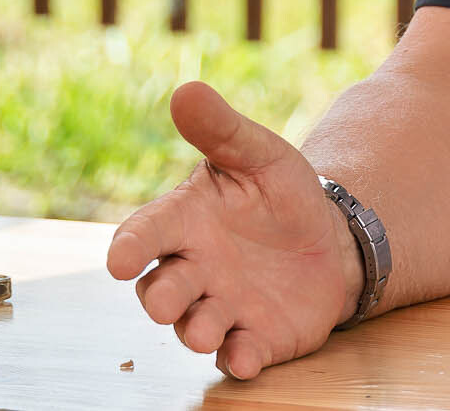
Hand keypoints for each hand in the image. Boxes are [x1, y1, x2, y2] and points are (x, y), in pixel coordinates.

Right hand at [107, 82, 363, 379]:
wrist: (329, 238)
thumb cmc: (279, 193)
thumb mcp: (258, 154)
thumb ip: (222, 129)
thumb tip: (187, 90)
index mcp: (185, 223)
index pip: (145, 235)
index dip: (129, 248)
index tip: (120, 260)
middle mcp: (193, 271)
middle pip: (161, 291)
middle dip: (162, 298)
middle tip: (167, 302)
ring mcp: (222, 308)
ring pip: (195, 328)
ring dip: (196, 332)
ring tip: (204, 332)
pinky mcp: (255, 338)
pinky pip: (240, 354)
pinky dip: (240, 358)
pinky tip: (246, 357)